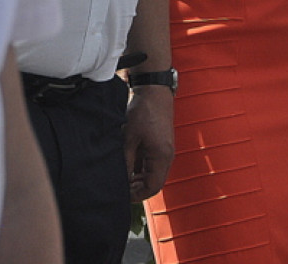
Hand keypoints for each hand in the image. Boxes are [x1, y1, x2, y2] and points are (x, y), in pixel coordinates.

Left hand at [123, 85, 173, 200]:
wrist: (153, 90)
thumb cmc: (143, 112)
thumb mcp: (129, 138)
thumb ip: (126, 161)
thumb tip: (121, 180)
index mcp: (162, 157)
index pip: (153, 187)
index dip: (138, 195)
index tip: (123, 197)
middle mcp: (167, 156)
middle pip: (154, 182)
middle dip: (138, 188)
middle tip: (120, 189)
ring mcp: (165, 150)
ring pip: (153, 173)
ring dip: (139, 178)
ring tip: (122, 178)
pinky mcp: (161, 143)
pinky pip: (152, 162)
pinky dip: (141, 167)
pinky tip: (128, 165)